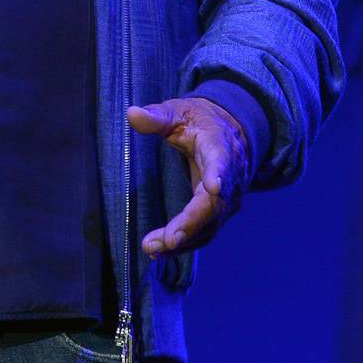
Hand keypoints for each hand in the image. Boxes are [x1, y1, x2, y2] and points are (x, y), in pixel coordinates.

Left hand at [126, 96, 252, 255]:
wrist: (230, 133)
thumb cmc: (199, 121)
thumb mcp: (178, 112)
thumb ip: (157, 116)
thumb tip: (132, 114)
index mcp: (220, 147)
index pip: (222, 161)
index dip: (219, 174)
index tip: (213, 187)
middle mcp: (230, 178)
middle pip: (214, 205)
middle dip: (192, 223)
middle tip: (169, 240)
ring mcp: (227, 198)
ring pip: (209, 225)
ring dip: (184, 239)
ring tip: (153, 249)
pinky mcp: (219, 212)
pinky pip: (205, 232)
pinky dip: (185, 243)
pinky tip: (160, 251)